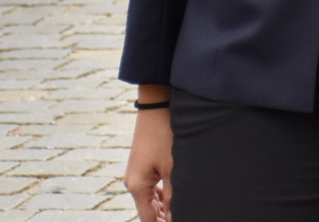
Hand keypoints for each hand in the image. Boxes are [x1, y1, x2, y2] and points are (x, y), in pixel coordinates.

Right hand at [124, 86, 173, 221]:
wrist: (156, 108)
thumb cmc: (165, 136)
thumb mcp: (173, 167)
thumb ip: (174, 194)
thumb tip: (174, 215)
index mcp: (137, 186)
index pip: (148, 218)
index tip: (180, 221)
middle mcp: (132, 182)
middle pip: (148, 210)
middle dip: (163, 217)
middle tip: (186, 215)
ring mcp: (136, 174)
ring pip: (149, 199)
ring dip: (163, 207)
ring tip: (181, 211)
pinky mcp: (142, 166)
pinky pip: (150, 187)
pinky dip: (161, 195)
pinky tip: (173, 198)